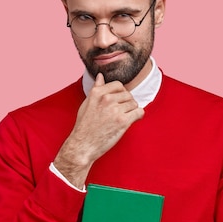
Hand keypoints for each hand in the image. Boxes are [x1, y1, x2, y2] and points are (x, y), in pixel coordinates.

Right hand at [54, 73, 143, 187]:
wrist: (83, 145)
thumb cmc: (84, 126)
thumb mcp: (86, 103)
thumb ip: (96, 88)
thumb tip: (101, 76)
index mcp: (97, 93)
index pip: (118, 85)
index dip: (121, 94)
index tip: (118, 102)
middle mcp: (106, 99)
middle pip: (128, 95)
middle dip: (127, 103)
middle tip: (121, 113)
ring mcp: (115, 110)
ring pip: (134, 103)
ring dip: (132, 110)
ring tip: (123, 118)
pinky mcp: (123, 121)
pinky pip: (139, 112)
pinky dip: (138, 116)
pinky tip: (131, 121)